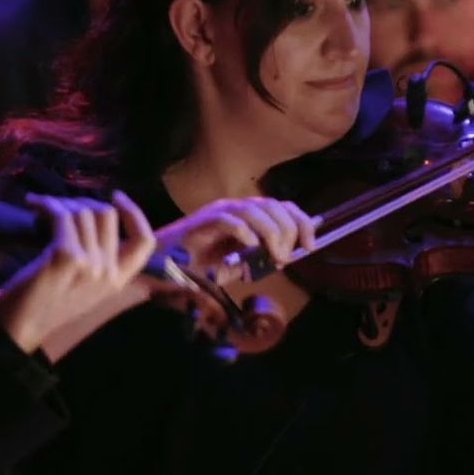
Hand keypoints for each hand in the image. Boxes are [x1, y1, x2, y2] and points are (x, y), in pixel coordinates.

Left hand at [0, 190, 155, 351]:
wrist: (18, 326)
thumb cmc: (49, 303)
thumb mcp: (86, 284)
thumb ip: (101, 257)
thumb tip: (96, 211)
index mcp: (118, 280)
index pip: (145, 241)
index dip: (134, 213)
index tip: (116, 197)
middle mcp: (108, 272)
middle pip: (107, 214)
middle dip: (82, 201)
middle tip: (61, 205)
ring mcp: (89, 264)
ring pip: (83, 212)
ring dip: (60, 202)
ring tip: (43, 207)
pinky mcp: (65, 256)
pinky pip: (61, 215)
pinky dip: (47, 204)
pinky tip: (35, 205)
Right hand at [153, 196, 318, 283]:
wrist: (162, 269)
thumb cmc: (199, 266)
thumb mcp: (237, 265)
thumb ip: (259, 260)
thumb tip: (283, 259)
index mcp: (246, 215)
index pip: (281, 206)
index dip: (301, 221)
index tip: (311, 244)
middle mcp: (234, 207)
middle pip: (272, 206)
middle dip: (288, 230)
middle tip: (286, 256)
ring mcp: (217, 212)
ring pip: (253, 209)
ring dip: (271, 233)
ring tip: (275, 256)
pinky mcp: (201, 222)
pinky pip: (228, 219)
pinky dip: (244, 232)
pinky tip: (251, 249)